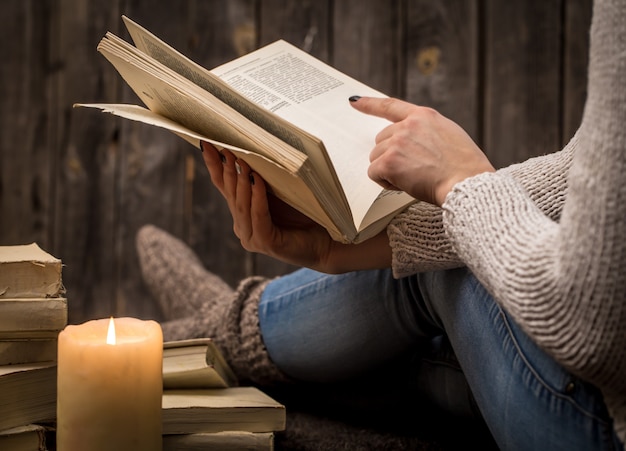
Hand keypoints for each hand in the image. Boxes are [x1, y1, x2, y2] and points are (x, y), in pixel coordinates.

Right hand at [200, 142, 390, 272]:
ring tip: (240, 161)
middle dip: (226, 169)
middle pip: (230, 194)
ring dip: (241, 182)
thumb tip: (251, 147)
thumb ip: (263, 178)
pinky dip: (258, 198)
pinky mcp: (266, 244)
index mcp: (243, 214)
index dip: (214, 165)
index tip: (205, 143)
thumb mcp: (280, 191)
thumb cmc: (306, 214)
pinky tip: (258, 182)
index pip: (224, 186)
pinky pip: (258, 217)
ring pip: (241, 206)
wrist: (329, 240)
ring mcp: (252, 238)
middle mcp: (243, 226)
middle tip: (223, 147)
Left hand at [350, 97, 494, 205]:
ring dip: (388, 170)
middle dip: (390, 155)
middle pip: (381, 140)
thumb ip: (426, 132)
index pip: (390, 106)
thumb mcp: (448, 135)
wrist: (466, 182)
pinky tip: (404, 184)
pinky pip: (374, 173)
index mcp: (424, 116)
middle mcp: (408, 125)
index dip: (369, 104)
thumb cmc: (463, 167)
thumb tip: (411, 141)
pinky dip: (385, 182)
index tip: (354, 101)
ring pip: (376, 158)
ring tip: (413, 177)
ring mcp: (397, 142)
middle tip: (413, 169)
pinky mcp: (389, 161)